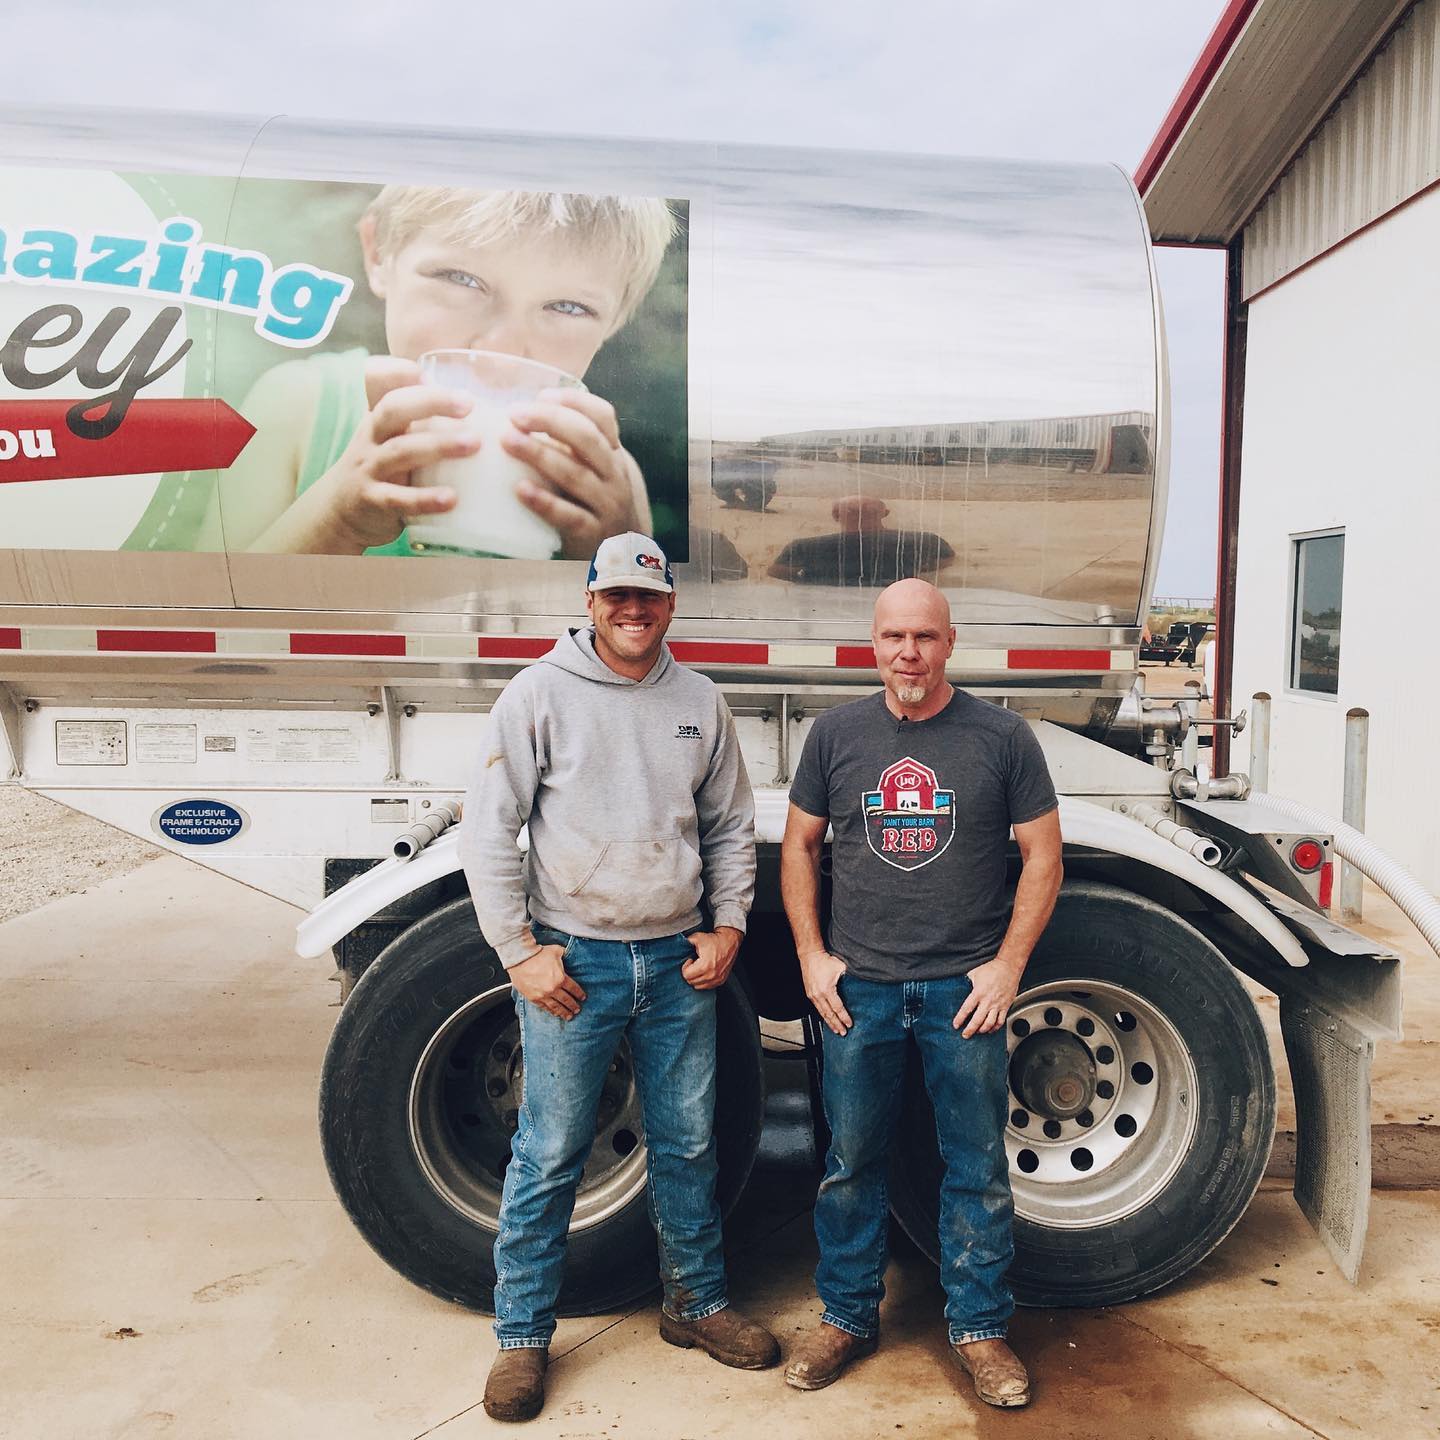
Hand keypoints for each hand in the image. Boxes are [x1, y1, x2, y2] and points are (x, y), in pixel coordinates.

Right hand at [309, 357, 481, 553]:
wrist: (337, 514)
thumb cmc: (378, 472)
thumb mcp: (389, 442)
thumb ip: (417, 425)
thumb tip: (467, 406)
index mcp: (379, 422)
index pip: (391, 391)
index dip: (415, 383)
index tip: (451, 384)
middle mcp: (371, 440)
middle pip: (394, 410)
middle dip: (432, 402)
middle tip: (469, 405)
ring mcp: (369, 469)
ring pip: (401, 451)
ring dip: (438, 446)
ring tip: (473, 444)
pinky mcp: (372, 501)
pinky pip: (399, 498)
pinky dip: (424, 499)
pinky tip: (451, 498)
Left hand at [504, 390, 642, 557]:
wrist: (619, 555)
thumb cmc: (591, 504)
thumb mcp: (592, 471)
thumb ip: (569, 444)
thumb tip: (522, 412)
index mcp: (612, 454)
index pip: (603, 416)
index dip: (574, 401)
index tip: (542, 395)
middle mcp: (614, 475)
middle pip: (587, 439)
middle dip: (550, 421)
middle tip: (514, 414)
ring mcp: (607, 505)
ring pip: (575, 475)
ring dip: (540, 455)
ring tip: (508, 441)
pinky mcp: (592, 534)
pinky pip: (569, 516)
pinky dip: (545, 502)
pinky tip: (521, 489)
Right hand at [508, 944, 586, 1019]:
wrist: (520, 958)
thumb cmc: (537, 954)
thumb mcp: (557, 951)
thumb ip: (565, 954)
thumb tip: (569, 954)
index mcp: (561, 978)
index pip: (574, 989)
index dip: (579, 994)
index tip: (582, 998)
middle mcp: (553, 989)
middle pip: (567, 1000)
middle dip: (573, 1006)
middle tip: (577, 1010)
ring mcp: (542, 995)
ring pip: (556, 1007)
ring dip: (563, 1012)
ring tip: (568, 1016)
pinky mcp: (533, 998)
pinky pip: (544, 1007)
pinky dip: (550, 1011)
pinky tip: (554, 1013)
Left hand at [682, 927, 741, 990]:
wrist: (729, 941)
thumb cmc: (714, 940)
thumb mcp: (697, 937)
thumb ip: (686, 942)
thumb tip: (679, 945)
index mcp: (704, 966)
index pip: (686, 975)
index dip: (685, 967)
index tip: (690, 960)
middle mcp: (711, 975)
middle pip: (691, 982)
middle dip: (689, 973)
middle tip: (693, 964)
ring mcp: (717, 979)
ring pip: (698, 986)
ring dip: (696, 978)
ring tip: (699, 968)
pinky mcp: (721, 980)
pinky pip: (707, 986)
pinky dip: (704, 981)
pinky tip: (705, 972)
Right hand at [800, 949, 851, 1035]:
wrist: (810, 955)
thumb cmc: (824, 960)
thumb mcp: (841, 967)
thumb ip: (848, 977)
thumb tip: (857, 983)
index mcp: (827, 990)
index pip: (838, 1008)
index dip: (844, 1017)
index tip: (849, 1024)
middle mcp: (818, 995)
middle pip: (829, 1014)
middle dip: (837, 1024)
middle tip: (843, 1032)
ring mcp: (812, 995)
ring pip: (822, 1013)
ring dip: (829, 1022)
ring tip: (835, 1030)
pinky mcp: (809, 993)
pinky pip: (817, 1008)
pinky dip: (823, 1015)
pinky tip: (827, 1019)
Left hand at [952, 956, 1024, 1036]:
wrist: (1009, 967)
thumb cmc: (992, 969)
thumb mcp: (974, 973)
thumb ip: (967, 981)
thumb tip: (960, 984)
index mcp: (978, 993)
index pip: (966, 1009)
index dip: (960, 1019)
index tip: (956, 1025)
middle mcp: (988, 1001)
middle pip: (977, 1020)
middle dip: (970, 1030)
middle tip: (965, 1035)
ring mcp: (998, 1005)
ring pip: (990, 1023)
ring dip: (982, 1030)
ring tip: (977, 1032)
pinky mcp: (1006, 1006)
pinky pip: (1000, 1021)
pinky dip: (995, 1028)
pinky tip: (990, 1029)